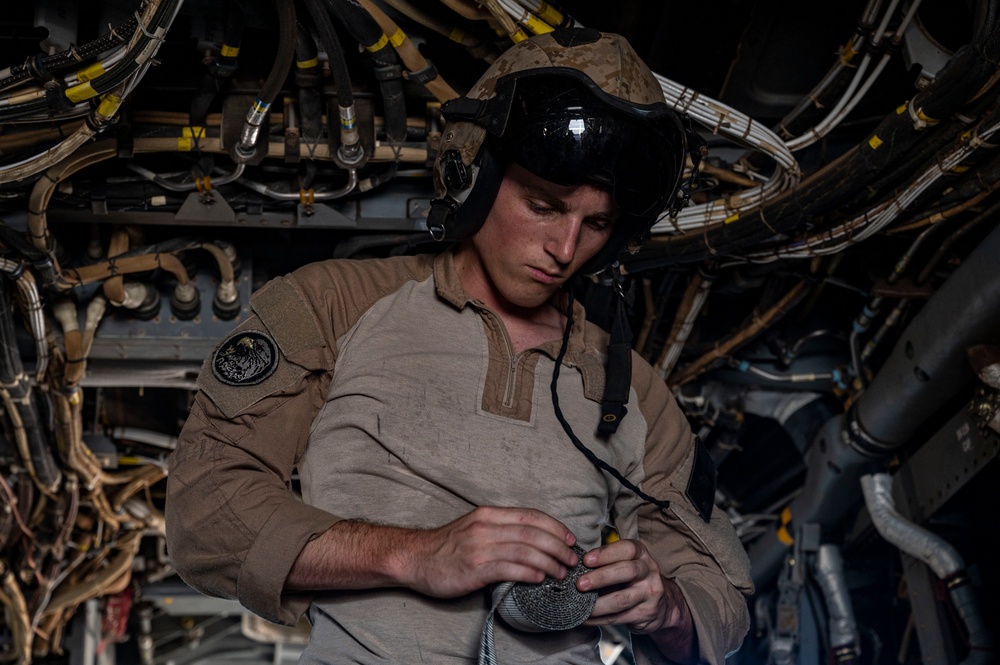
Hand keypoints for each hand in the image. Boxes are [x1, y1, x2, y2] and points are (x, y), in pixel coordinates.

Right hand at [403, 506, 578, 597]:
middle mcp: (486, 527)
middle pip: (533, 533)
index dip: (555, 526)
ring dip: (549, 562)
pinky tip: (539, 578)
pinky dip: (530, 573)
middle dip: (558, 546)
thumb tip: (532, 540)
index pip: (531, 516)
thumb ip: (500, 530)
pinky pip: (511, 569)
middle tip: (571, 558)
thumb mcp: (474, 527)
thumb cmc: (446, 546)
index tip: (569, 537)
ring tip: (561, 571)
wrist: (414, 558)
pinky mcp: (475, 568)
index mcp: (488, 514)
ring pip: (526, 551)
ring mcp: (481, 547)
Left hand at [576, 538, 671, 633]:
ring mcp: (650, 593)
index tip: (586, 560)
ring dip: (598, 604)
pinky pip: (619, 617)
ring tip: (581, 605)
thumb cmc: (633, 580)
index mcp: (641, 554)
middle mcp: (649, 570)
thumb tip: (574, 566)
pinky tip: (586, 618)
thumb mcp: (625, 564)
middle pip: (627, 571)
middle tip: (580, 584)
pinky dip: (600, 619)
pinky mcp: (646, 613)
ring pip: (622, 599)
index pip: (627, 549)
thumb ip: (605, 563)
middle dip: (601, 577)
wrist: (661, 605)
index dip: (605, 553)